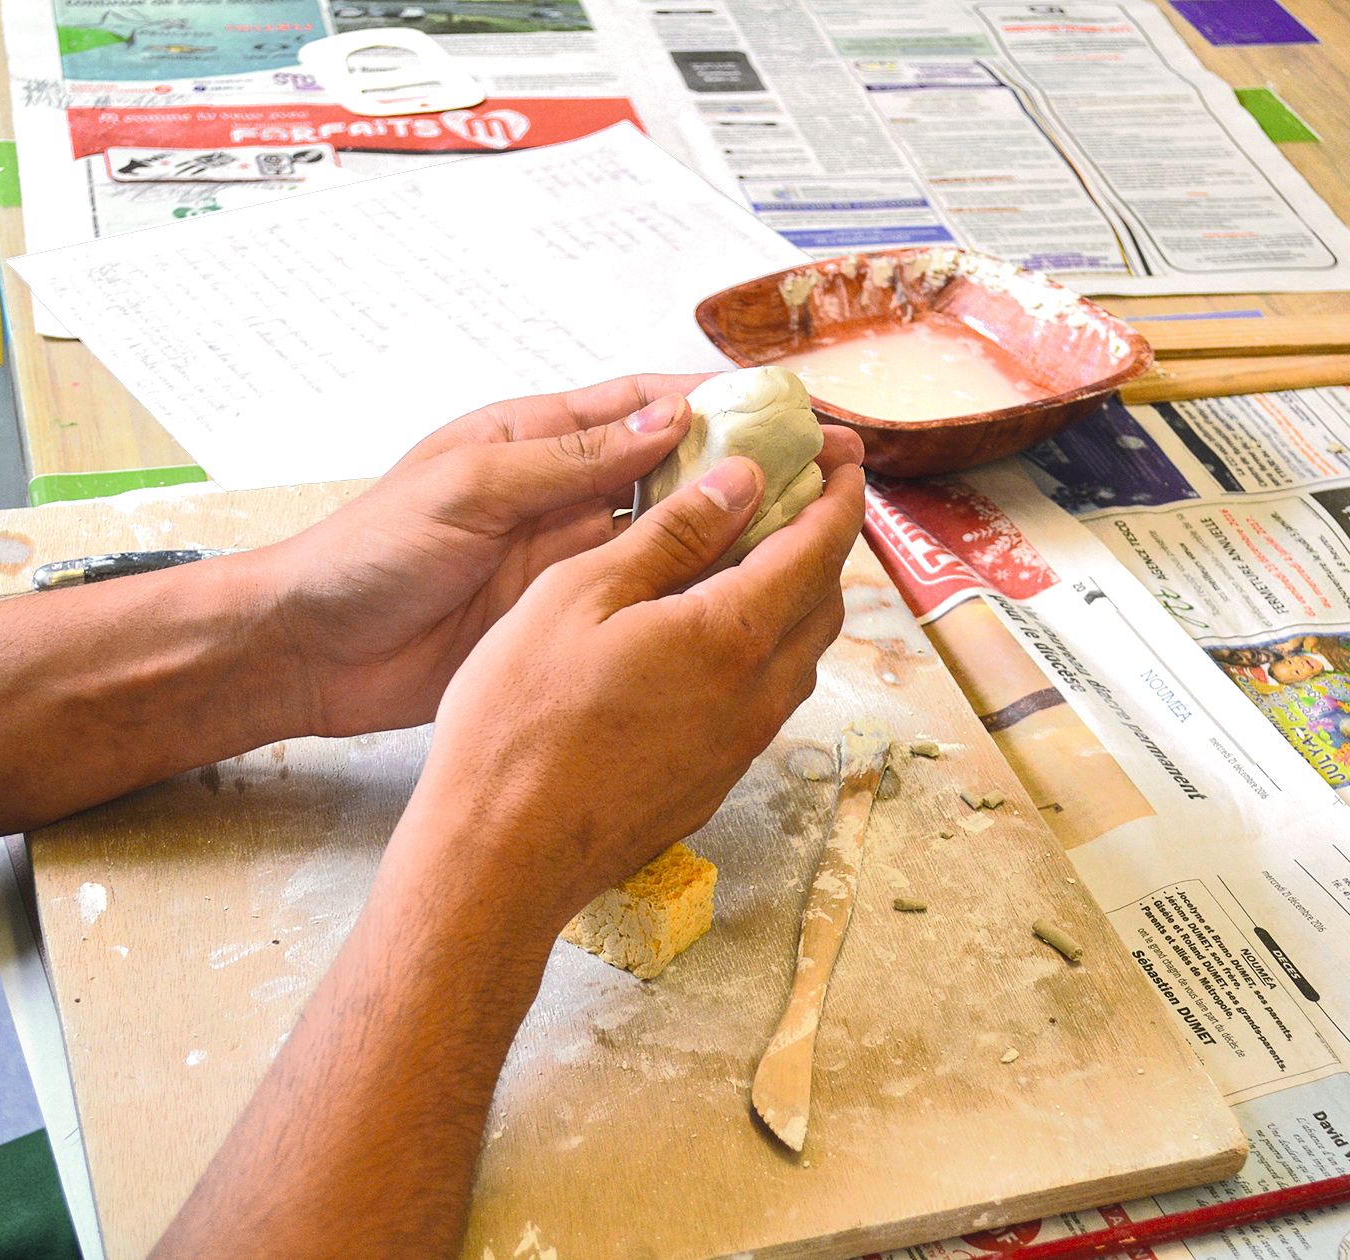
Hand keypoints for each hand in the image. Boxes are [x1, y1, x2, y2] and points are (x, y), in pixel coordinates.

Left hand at [255, 374, 858, 737]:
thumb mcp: (470, 491)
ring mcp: (573, 557)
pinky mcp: (569, 616)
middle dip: (752, 466)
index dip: (724, 403)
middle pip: (678, 467)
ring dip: (738, 530)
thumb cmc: (371, 553)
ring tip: (815, 535)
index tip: (793, 412)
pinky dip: (699, 592)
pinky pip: (649, 596)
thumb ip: (571, 460)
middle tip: (830, 476)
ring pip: (675, 534)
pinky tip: (751, 599)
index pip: (649, 404)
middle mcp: (568, 491)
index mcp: (540, 438)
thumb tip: (669, 421)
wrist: (311, 651)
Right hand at [407, 450, 866, 919]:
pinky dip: (763, 647)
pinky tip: (709, 633)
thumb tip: (743, 482)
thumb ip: (672, 535)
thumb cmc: (521, 717)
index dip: (840, 493)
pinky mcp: (716, 778)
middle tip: (800, 493)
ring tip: (755, 554)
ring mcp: (742, 744)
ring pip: (799, 653)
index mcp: (731, 634)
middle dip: (823, 538)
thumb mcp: (581, 594)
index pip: (819, 547)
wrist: (502, 854)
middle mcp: (757, 693)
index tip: (846, 452)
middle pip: (824, 600)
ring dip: (796, 596)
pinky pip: (766, 696)